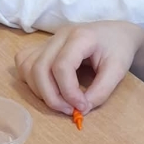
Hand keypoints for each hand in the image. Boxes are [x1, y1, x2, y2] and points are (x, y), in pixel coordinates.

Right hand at [16, 21, 143, 115]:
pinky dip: (31, 79)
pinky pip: (25, 62)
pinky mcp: (44, 47)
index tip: (82, 106)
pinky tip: (48, 88)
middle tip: (69, 110)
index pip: (62, 66)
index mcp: (80, 37)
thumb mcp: (118, 70)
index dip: (68, 92)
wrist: (117, 33)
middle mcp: (60, 35)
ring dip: (39, 90)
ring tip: (60, 101)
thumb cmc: (119, 49)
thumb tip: (81, 109)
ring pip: (28, 67)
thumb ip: (101, 91)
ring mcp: (49, 40)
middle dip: (51, 96)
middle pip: (39, 68)